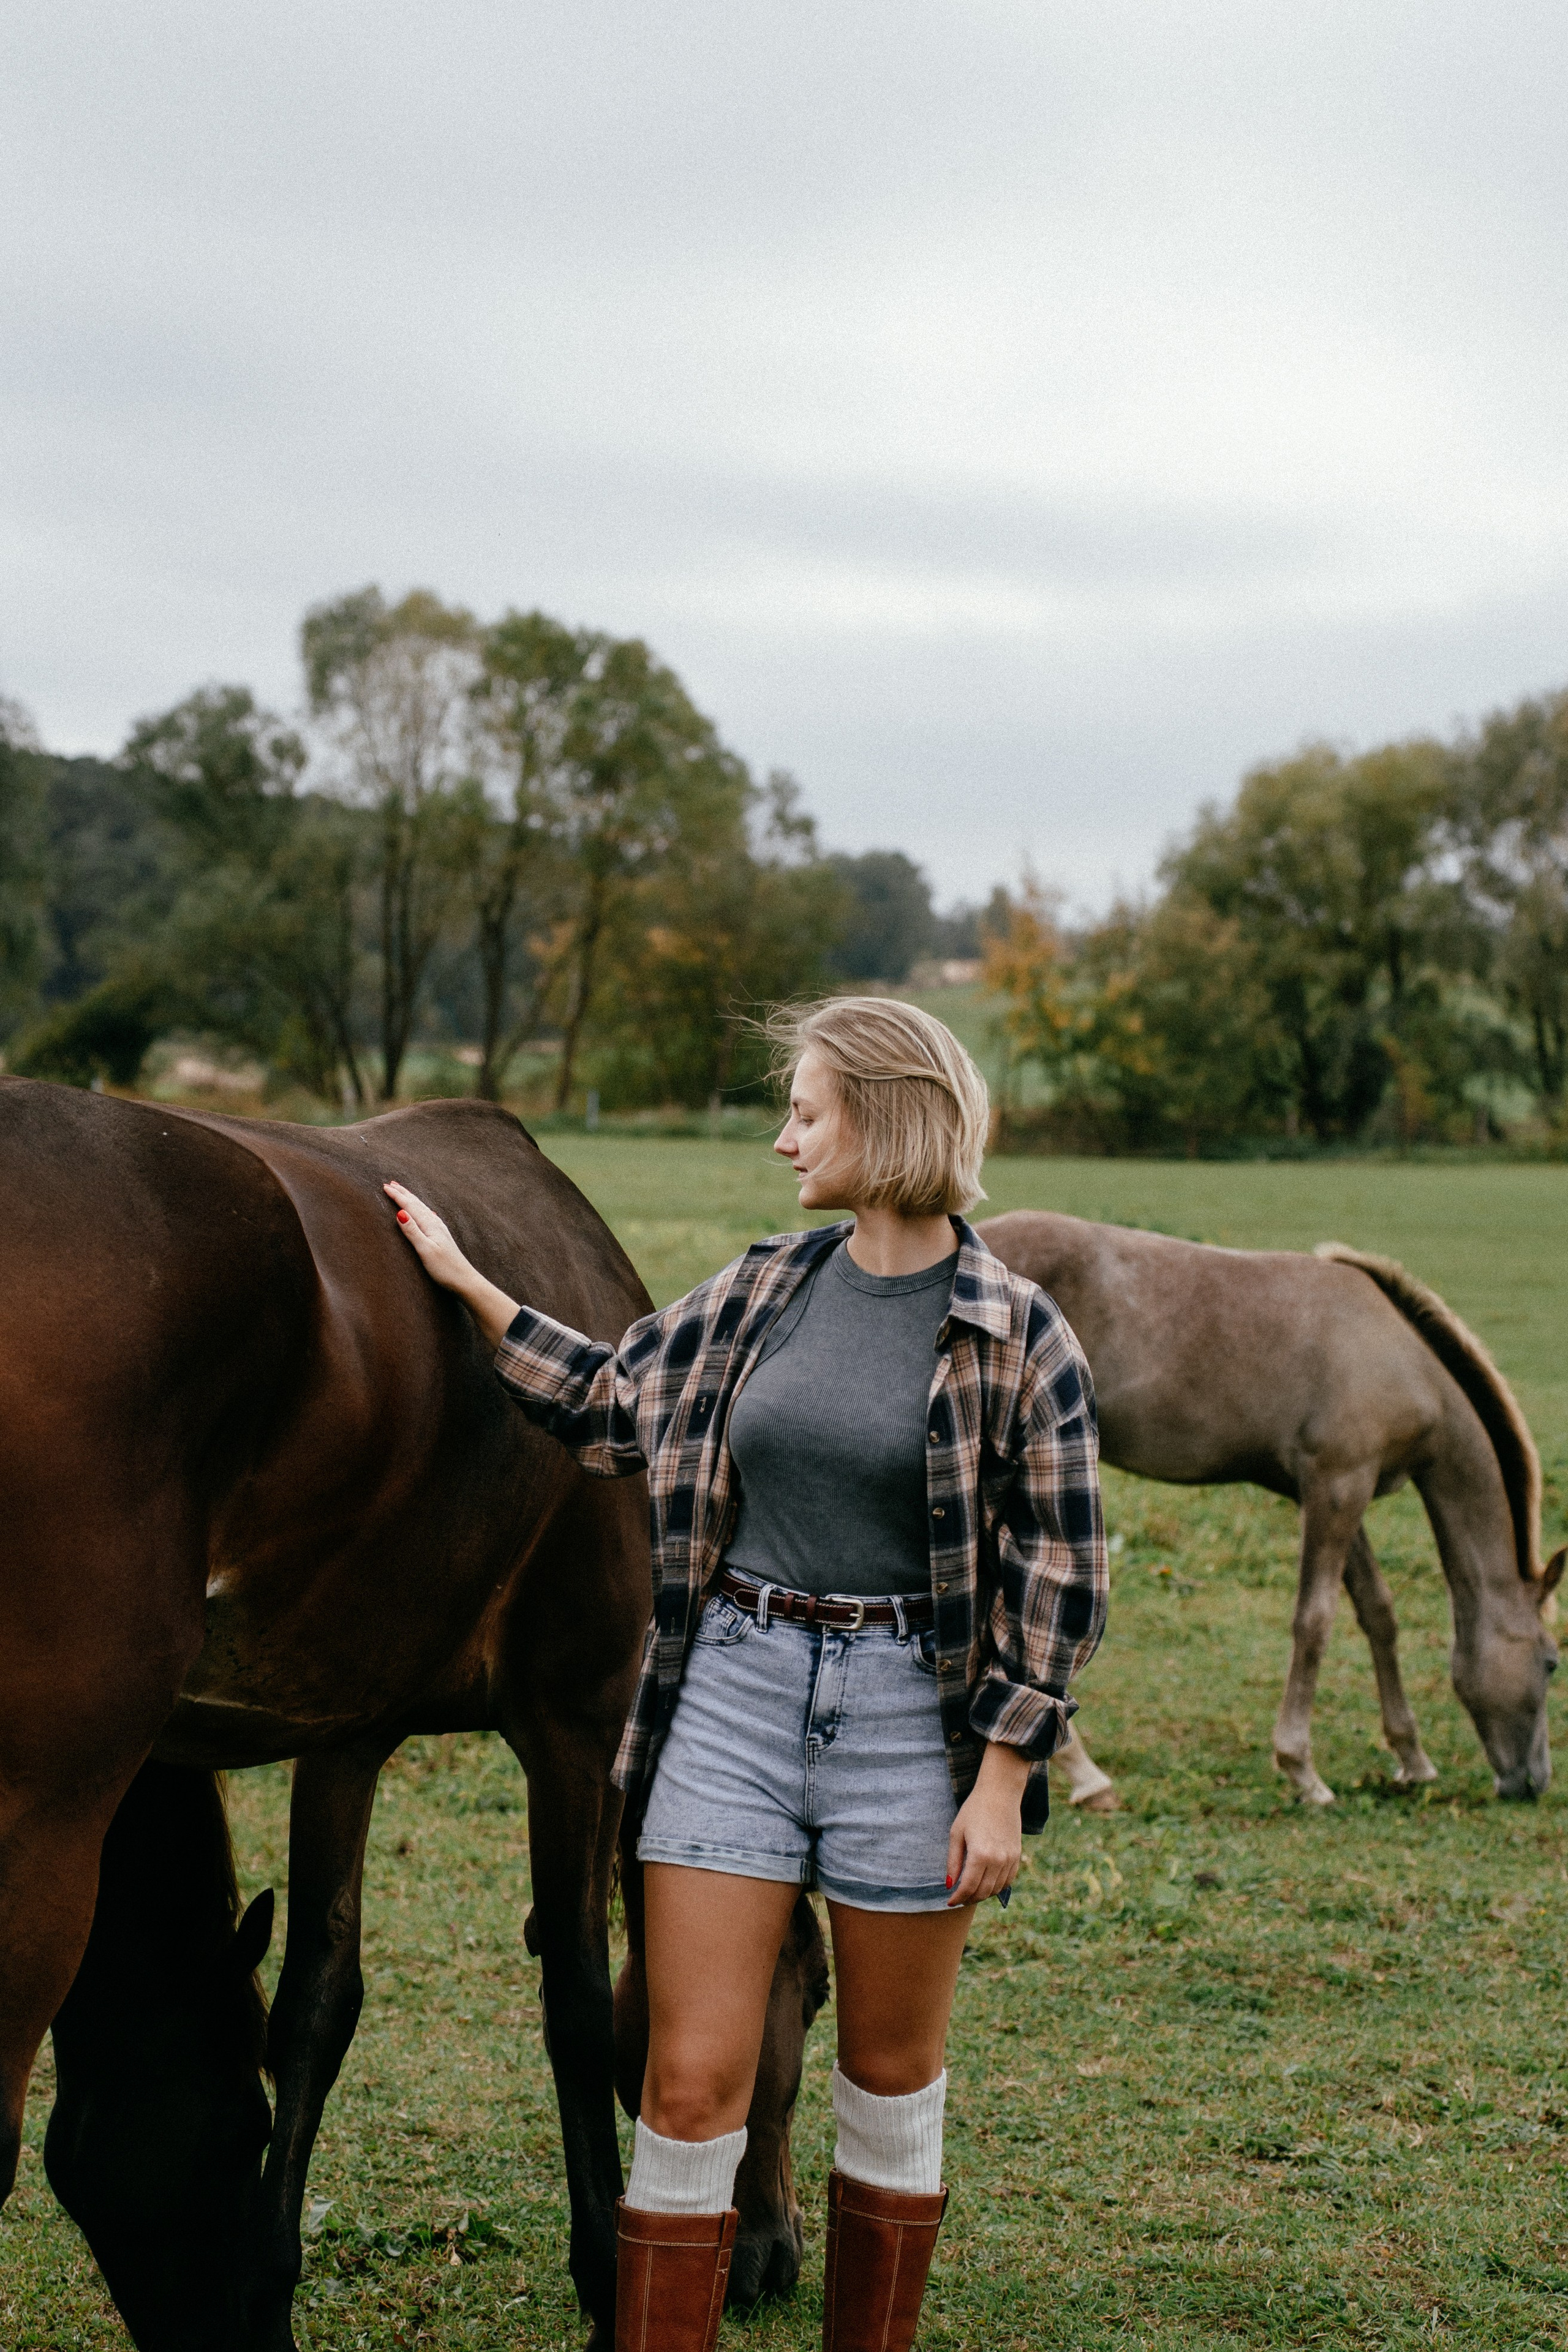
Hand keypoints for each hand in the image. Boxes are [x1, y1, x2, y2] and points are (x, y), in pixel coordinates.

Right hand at [384, 1182, 520, 1348]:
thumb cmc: (445, 1269)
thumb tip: (400, 1212)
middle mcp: (436, 1224)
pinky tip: (426, 1212)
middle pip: (417, 1204)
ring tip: (404, 1193)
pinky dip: (421, 1211)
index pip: (410, 1206)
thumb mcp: (425, 1250)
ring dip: (412, 1200)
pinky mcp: (442, 1238)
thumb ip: (413, 1231)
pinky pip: (428, 1217)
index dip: (397, 1196)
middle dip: (404, 1193)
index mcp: (430, 1225)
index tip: (385, 1186)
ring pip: (423, 1209)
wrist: (465, 1281)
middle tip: (391, 1184)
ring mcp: (440, 1230)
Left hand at [945, 1740, 1028, 1906]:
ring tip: (971, 1892)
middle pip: (983, 1892)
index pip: (968, 1887)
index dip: (958, 1898)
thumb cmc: (974, 1810)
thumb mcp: (957, 1833)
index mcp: (980, 1855)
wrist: (1000, 1793)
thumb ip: (953, 1861)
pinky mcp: (1017, 1855)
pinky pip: (1008, 1880)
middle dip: (969, 1899)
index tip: (949, 1902)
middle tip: (959, 1898)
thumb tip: (950, 1884)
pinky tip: (987, 1883)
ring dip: (983, 1894)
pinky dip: (997, 1887)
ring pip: (996, 1889)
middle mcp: (998, 1860)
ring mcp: (1010, 1859)